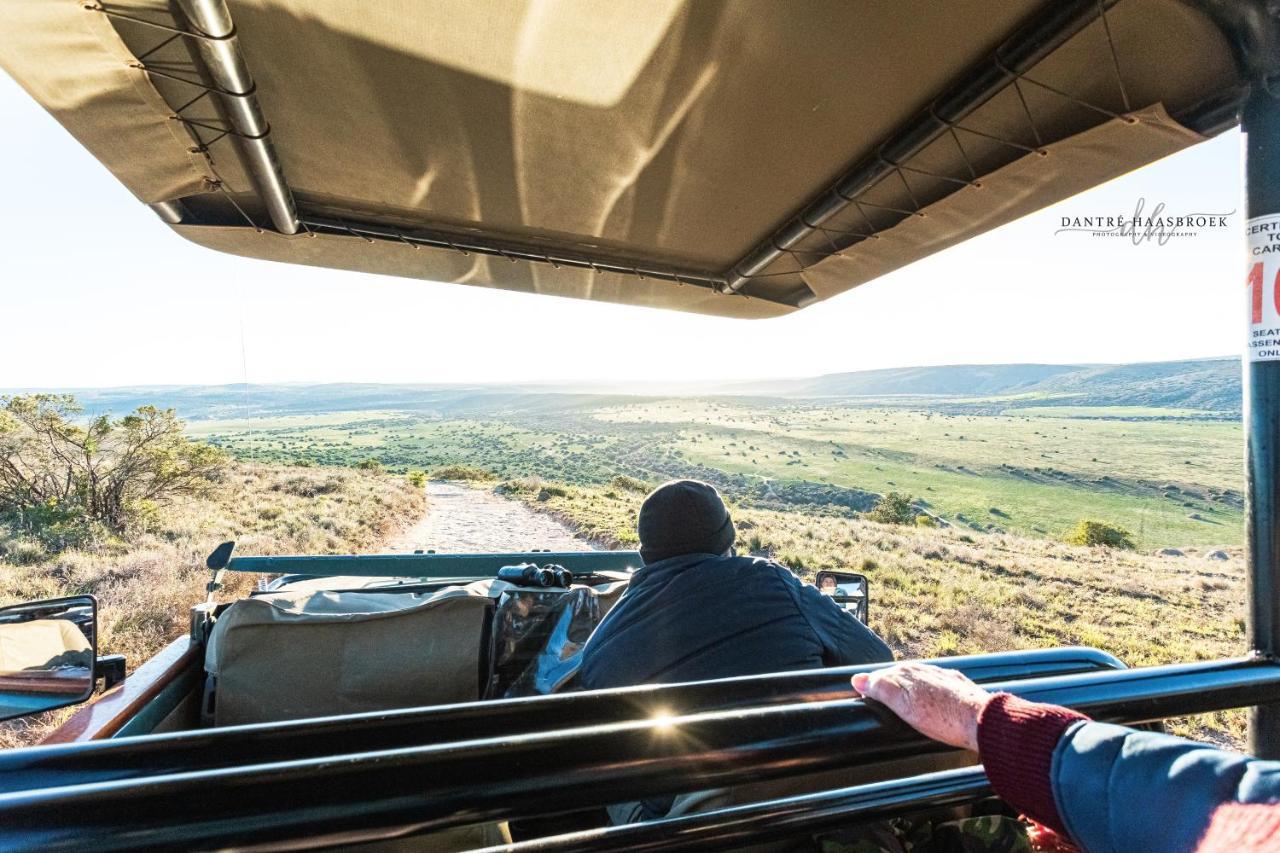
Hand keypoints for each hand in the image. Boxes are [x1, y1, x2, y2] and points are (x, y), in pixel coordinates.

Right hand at [851, 663, 990, 751]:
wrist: (981, 721)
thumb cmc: (943, 717)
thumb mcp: (904, 706)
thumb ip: (881, 690)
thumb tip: (858, 679)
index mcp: (908, 672)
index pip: (880, 676)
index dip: (871, 687)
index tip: (866, 699)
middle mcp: (924, 669)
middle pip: (898, 676)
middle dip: (889, 687)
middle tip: (883, 704)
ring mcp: (941, 676)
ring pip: (917, 678)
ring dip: (908, 688)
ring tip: (905, 705)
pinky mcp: (956, 685)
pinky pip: (934, 684)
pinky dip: (927, 692)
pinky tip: (930, 703)